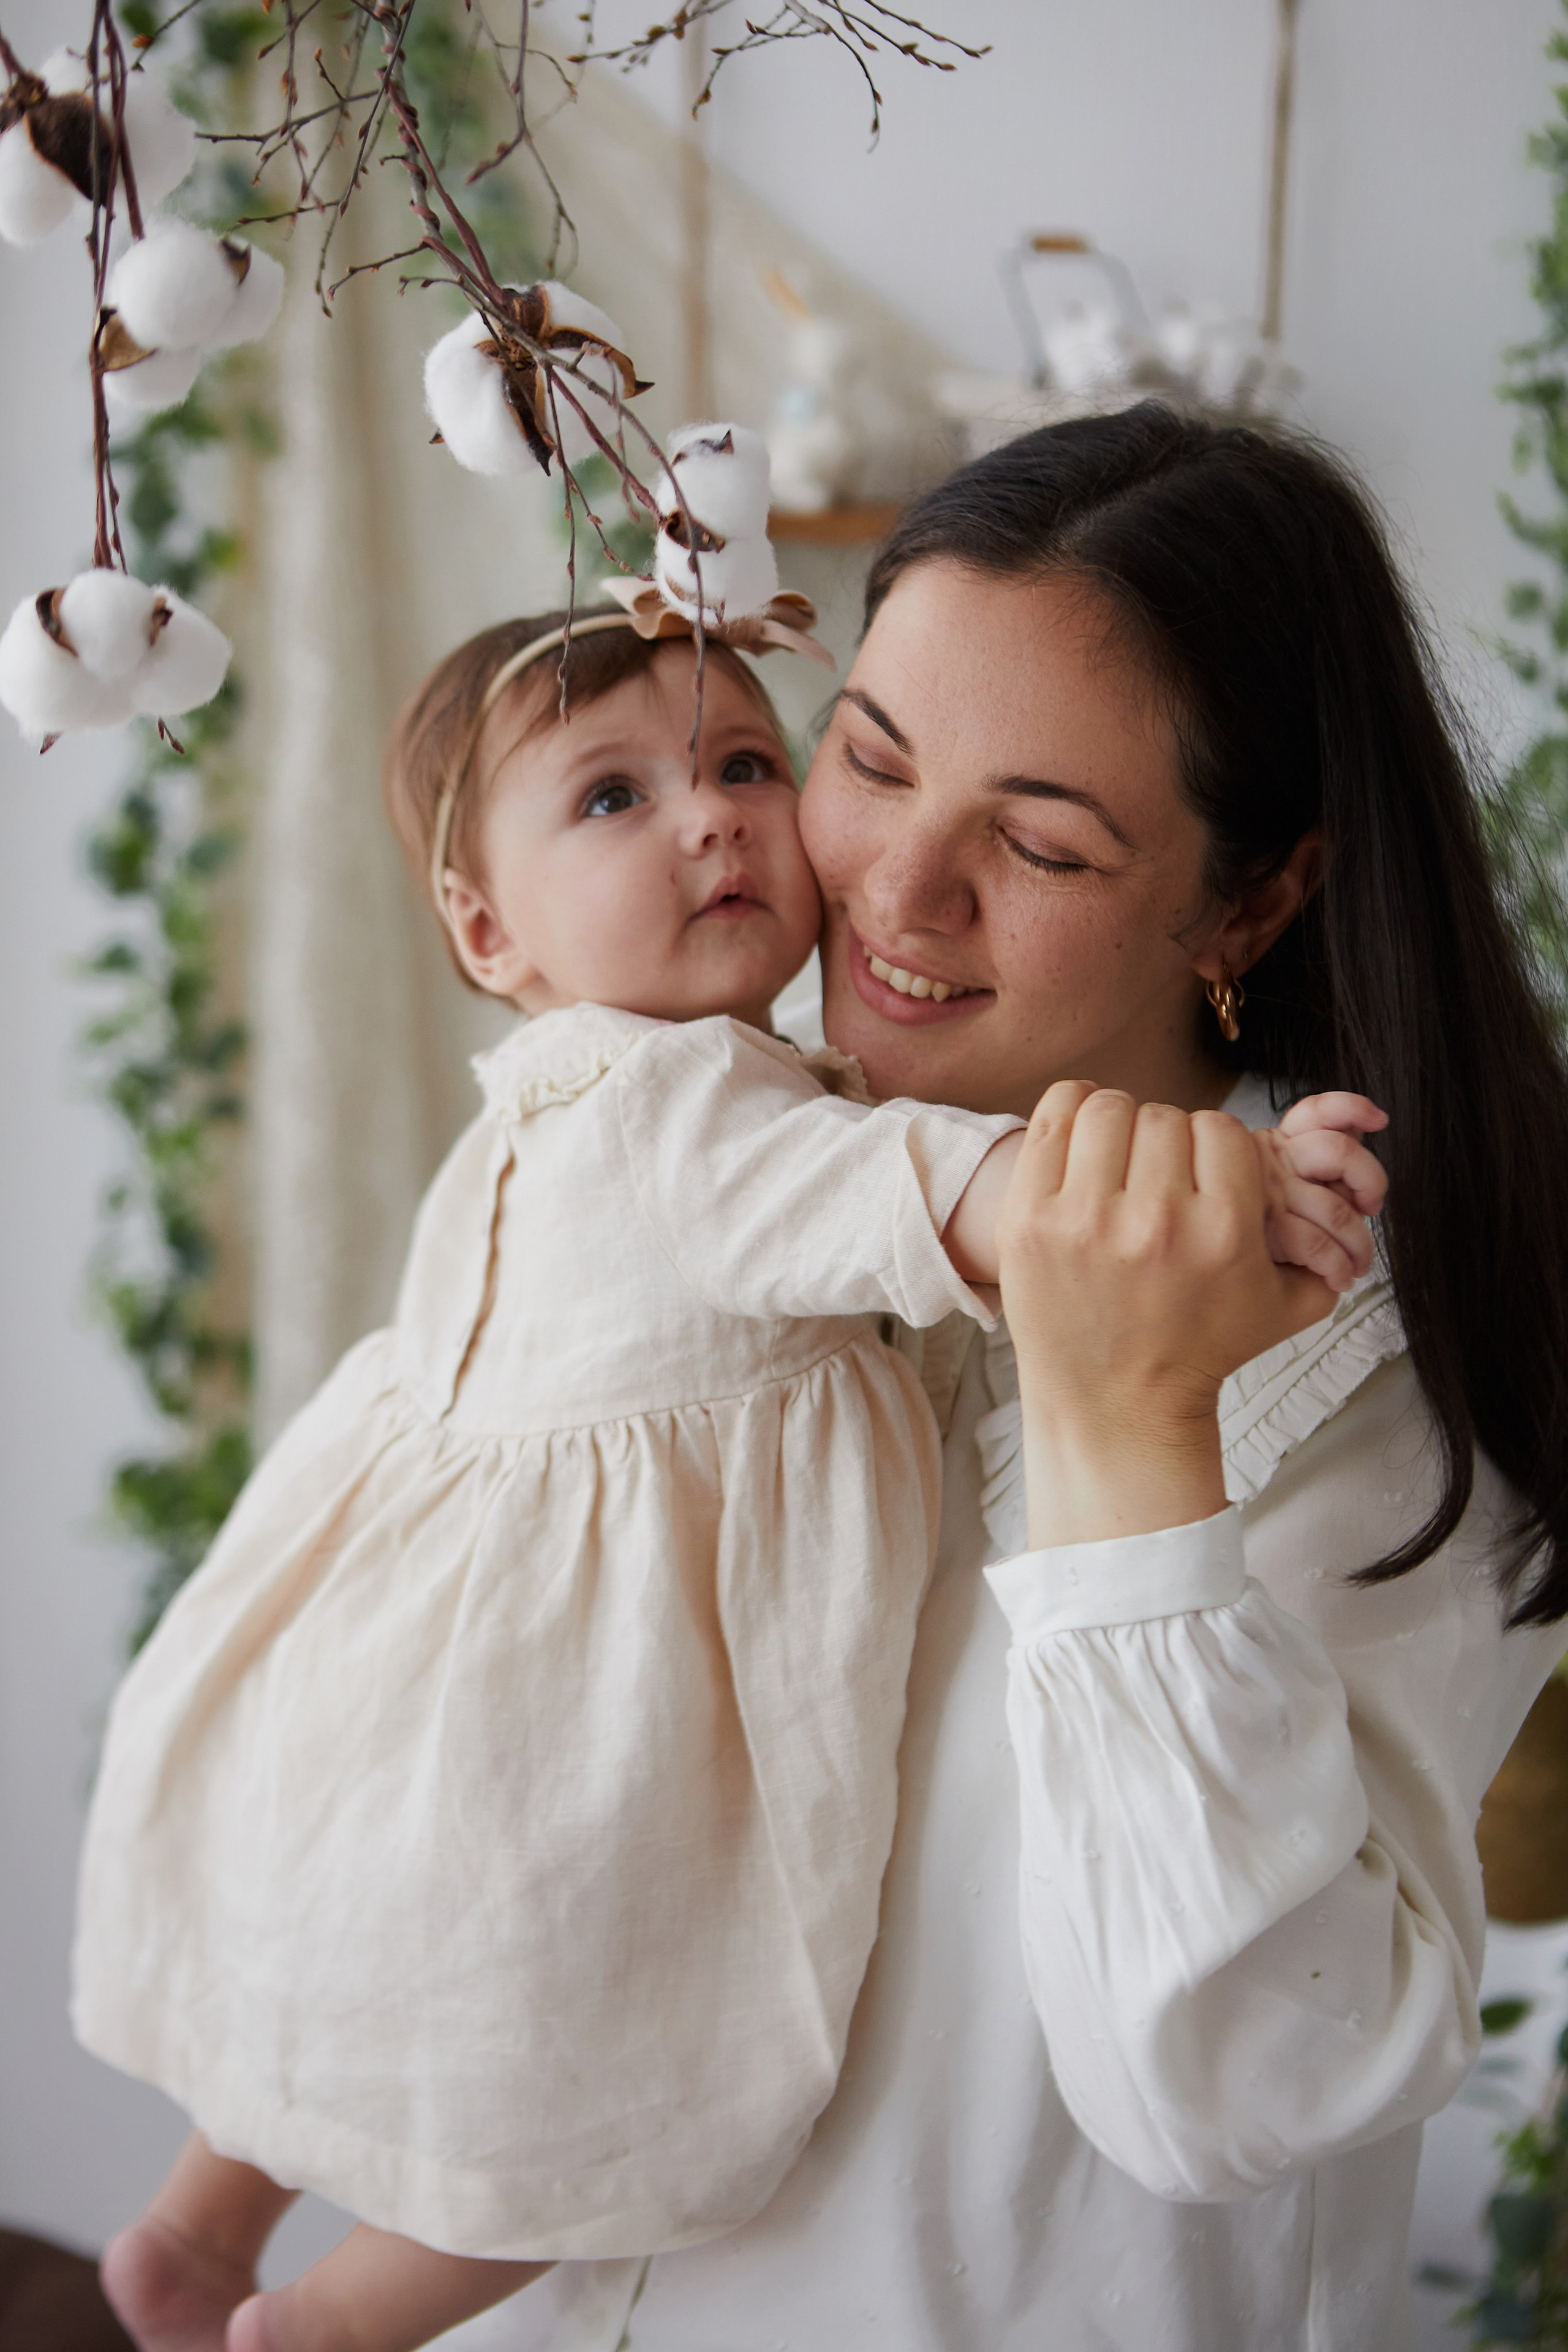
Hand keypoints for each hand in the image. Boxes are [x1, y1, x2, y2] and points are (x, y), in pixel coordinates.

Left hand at [997, 1084, 1338, 1547]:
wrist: (1116, 1407)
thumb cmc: (1199, 1348)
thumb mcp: (1283, 1306)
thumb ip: (1325, 1248)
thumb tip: (1346, 1181)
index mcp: (1222, 1230)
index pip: (1222, 1129)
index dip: (1215, 1149)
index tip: (1203, 1178)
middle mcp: (1154, 1220)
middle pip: (1166, 1117)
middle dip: (1167, 1143)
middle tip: (1157, 1177)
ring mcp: (1083, 1219)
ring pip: (1111, 1108)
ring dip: (1120, 1126)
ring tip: (1120, 1161)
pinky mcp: (1028, 1220)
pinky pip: (1056, 1116)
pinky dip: (1074, 1114)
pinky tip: (1085, 1142)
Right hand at [1258, 1092, 1387, 1292]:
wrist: (1213, 1262)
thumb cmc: (1256, 1224)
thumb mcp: (1283, 1179)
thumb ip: (1319, 1156)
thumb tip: (1363, 1130)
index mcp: (1278, 1143)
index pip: (1316, 1111)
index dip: (1353, 1108)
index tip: (1379, 1120)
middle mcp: (1272, 1161)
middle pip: (1340, 1152)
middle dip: (1371, 1180)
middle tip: (1370, 1207)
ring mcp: (1269, 1193)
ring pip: (1338, 1210)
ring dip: (1360, 1244)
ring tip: (1358, 1263)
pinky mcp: (1267, 1229)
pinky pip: (1319, 1245)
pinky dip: (1338, 1266)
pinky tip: (1337, 1277)